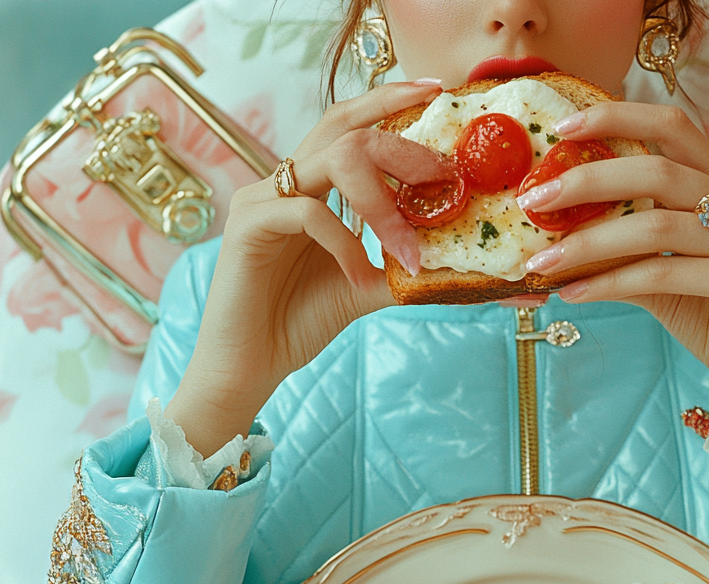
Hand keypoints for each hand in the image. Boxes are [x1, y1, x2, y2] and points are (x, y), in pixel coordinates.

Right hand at [167, 80, 445, 455]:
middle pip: (345, 127)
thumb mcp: (364, 287)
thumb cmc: (299, 321)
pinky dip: (346, 243)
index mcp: (310, 186)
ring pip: (331, 160)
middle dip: (402, 147)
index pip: (351, 126)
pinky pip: (309, 213)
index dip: (391, 104)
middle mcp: (286, 181)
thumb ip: (400, 266)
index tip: (436, 94)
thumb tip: (458, 261)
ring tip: (409, 244)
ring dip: (383, 202)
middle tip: (444, 175)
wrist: (250, 364)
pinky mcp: (249, 225)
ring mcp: (264, 198)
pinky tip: (361, 277)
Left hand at [518, 102, 708, 447]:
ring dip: (586, 243)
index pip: (674, 127)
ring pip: (654, 226)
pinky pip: (661, 274)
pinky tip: (570, 294)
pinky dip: (609, 284)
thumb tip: (554, 239)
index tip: (562, 128)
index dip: (618, 116)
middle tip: (533, 200)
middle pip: (657, 169)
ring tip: (539, 263)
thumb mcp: (663, 279)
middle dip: (587, 180)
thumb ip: (624, 251)